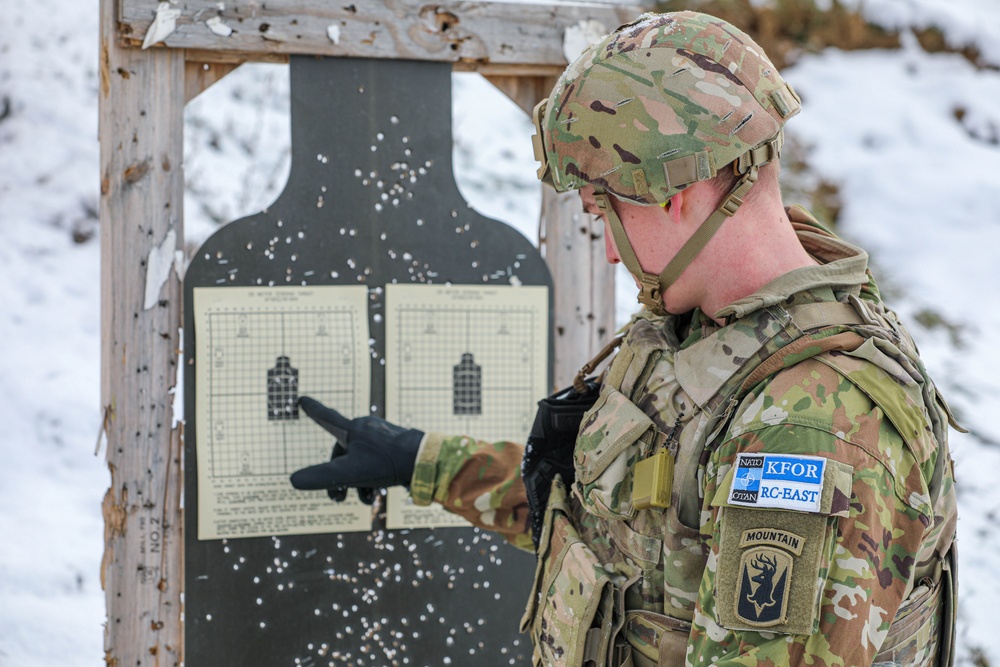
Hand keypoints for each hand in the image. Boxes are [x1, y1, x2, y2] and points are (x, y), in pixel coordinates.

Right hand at [290, 396, 423, 503]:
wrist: (425, 461)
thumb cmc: (385, 463)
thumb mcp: (348, 473)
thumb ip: (320, 478)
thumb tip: (293, 481)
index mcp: (351, 429)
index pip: (326, 417)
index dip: (313, 410)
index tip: (302, 398)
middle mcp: (365, 428)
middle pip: (343, 452)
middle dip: (337, 477)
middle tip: (339, 498)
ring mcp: (382, 435)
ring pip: (361, 459)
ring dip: (357, 482)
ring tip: (366, 500)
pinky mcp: (397, 445)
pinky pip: (378, 460)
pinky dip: (373, 477)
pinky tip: (378, 493)